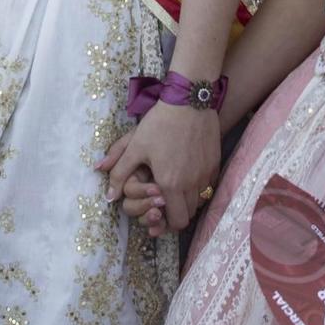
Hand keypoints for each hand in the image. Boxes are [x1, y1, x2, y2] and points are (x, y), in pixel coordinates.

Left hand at [99, 99, 219, 232]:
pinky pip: (209, 185)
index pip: (176, 222)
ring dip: (189, 200)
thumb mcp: (134, 146)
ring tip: (177, 187)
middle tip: (165, 200)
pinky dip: (199, 187)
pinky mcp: (215, 163)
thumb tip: (108, 197)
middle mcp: (192, 183)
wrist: (188, 102)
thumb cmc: (159, 124)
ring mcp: (206, 174)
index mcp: (170, 184)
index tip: (158, 211)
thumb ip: (119, 174)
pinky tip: (189, 173)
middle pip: (189, 215)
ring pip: (200, 201)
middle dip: (177, 213)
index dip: (167, 222)